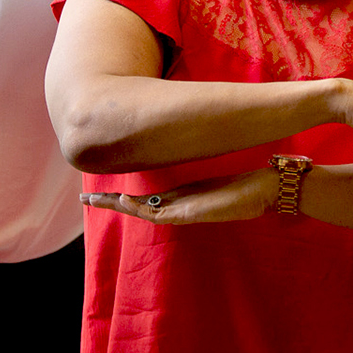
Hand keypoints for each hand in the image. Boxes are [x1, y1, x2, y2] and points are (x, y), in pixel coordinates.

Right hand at [81, 168, 277, 224]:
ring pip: (140, 212)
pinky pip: (157, 213)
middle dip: (110, 202)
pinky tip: (123, 202)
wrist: (269, 191)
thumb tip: (198, 138)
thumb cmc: (251, 182)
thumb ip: (206, 158)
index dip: (123, 194)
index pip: (146, 197)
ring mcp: (184, 212)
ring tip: (92, 201)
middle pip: (136, 206)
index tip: (102, 188)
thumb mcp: (221, 168)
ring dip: (116, 206)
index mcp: (184, 196)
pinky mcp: (191, 215)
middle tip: (84, 200)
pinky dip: (138, 209)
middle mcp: (180, 205)